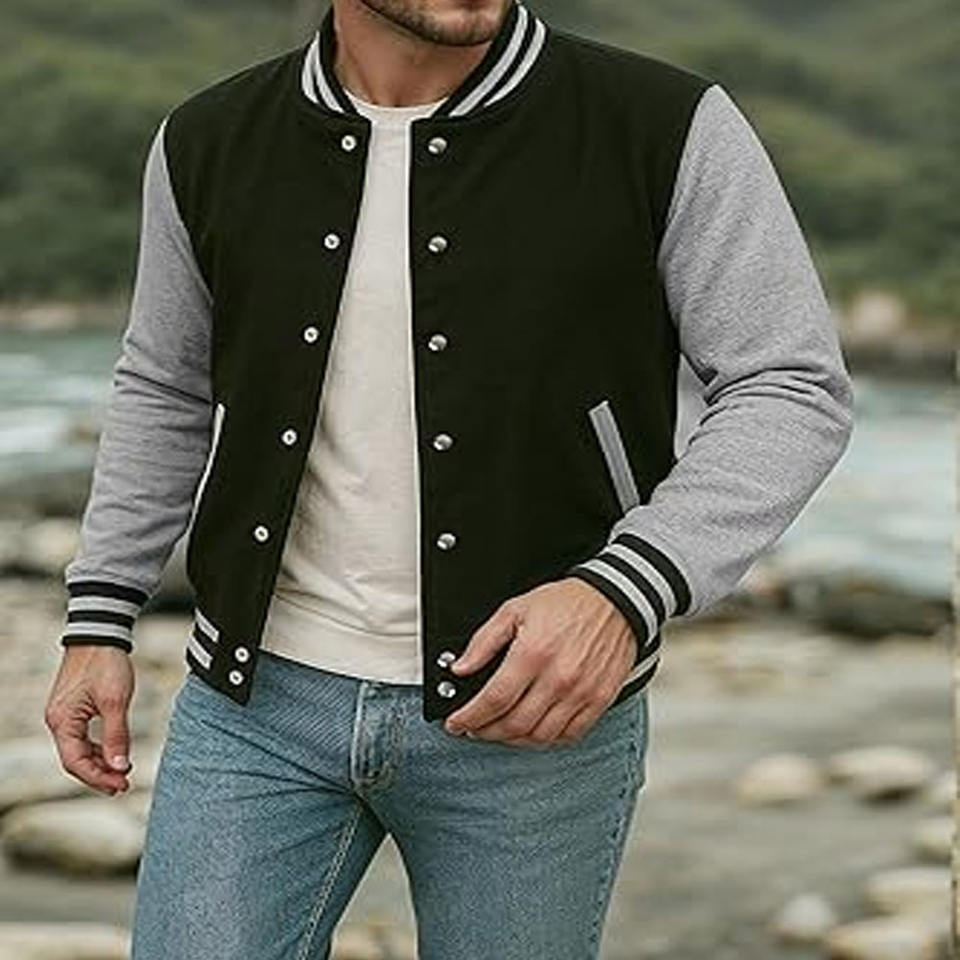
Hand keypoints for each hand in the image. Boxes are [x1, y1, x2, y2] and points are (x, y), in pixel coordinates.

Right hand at [44, 645, 134, 795]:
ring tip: (122, 774)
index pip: (75, 762)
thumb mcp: (115, 701)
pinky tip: (115, 754)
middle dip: (99, 775)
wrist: (100, 634)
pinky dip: (98, 748)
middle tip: (123, 786)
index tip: (120, 786)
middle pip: (75, 759)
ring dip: (100, 763)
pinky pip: (82, 737)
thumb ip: (117, 736)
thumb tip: (120, 767)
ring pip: (79, 749)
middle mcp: (58, 721)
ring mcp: (64, 714)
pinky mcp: (73, 708)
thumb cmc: (105, 663)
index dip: (97, 778)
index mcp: (62, 722)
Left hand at [443, 577, 637, 746]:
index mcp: (533, 653)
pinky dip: (546, 739)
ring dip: (513, 740)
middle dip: (486, 732)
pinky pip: (569, 735)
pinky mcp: (598, 700)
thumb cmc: (567, 603)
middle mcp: (558, 677)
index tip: (456, 723)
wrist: (613, 601)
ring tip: (499, 730)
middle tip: (474, 728)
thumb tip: (461, 667)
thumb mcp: (515, 610)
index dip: (469, 717)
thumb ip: (484, 641)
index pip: (494, 700)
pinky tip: (532, 730)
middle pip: (514, 724)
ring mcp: (581, 692)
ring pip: (540, 736)